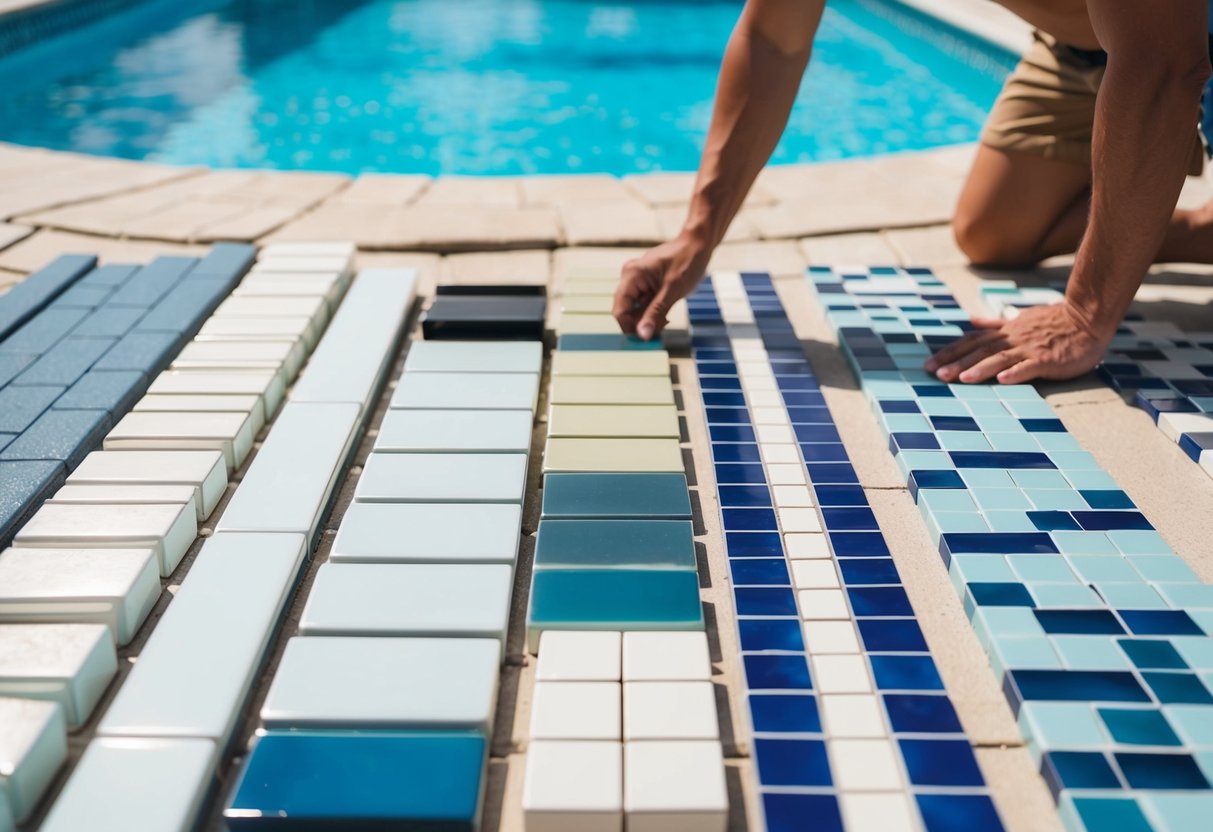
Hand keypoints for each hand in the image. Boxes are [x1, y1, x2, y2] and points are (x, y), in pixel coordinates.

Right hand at [613, 235, 711, 340]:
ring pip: (636, 309)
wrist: (698, 245)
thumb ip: (656, 313)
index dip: (630, 327)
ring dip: (650, 318)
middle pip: (627, 311)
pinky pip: (643, 304)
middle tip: (664, 325)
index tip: (647, 339)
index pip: (620, 310)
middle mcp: (630, 277)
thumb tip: (643, 335)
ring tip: (667, 316)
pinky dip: (653, 311)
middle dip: (642, 322)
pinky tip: (666, 310)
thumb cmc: (688, 261)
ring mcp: (636, 280)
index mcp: (632, 275)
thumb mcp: (673, 290)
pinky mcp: (645, 284)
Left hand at [923, 302, 1112, 384]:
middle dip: (956, 362)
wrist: (1087, 317)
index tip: (930, 363)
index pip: (972, 342)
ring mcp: (1030, 349)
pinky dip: (1016, 372)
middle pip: (979, 351)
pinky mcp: (1048, 359)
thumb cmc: (1054, 321)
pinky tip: (1003, 380)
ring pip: (1000, 358)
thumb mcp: (1019, 318)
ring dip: (980, 368)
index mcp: (1005, 332)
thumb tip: (972, 320)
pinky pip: (1030, 366)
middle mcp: (1013, 339)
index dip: (950, 352)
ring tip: (961, 378)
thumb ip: (995, 323)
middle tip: (935, 374)